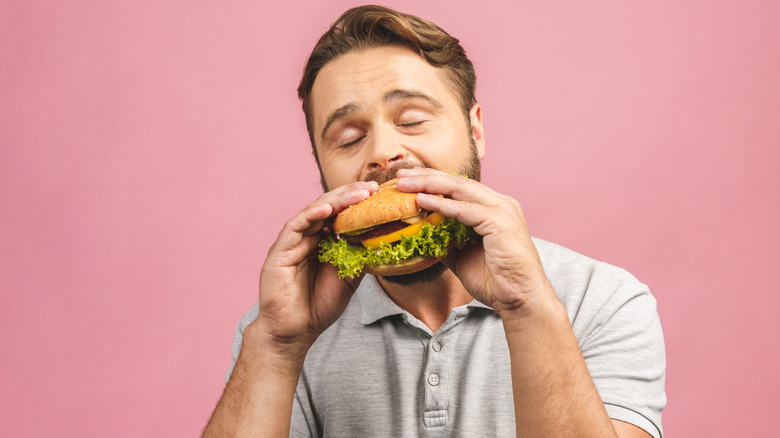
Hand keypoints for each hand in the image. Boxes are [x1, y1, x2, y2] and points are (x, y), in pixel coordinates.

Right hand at [252, 180, 378, 359]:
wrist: (296, 332)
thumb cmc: (318, 306)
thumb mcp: (349, 278)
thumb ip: (360, 257)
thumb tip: (382, 240)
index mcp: (321, 242)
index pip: (340, 214)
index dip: (357, 203)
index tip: (379, 195)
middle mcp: (306, 237)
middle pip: (329, 207)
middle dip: (350, 195)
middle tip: (372, 188)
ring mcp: (292, 242)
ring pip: (314, 212)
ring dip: (336, 201)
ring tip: (358, 194)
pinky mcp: (279, 251)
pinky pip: (295, 227)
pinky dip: (311, 215)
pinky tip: (329, 209)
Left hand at [396, 168, 551, 314]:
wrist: (520, 300)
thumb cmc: (496, 281)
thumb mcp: (462, 256)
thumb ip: (445, 240)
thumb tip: (420, 236)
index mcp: (494, 208)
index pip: (459, 187)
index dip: (431, 181)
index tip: (407, 180)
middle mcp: (500, 204)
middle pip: (458, 182)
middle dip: (426, 176)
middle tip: (401, 175)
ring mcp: (503, 210)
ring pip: (460, 189)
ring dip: (429, 185)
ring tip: (405, 184)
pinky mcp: (500, 222)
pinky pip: (465, 209)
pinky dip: (442, 204)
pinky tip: (422, 201)